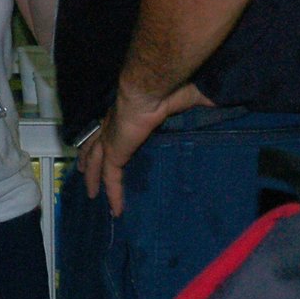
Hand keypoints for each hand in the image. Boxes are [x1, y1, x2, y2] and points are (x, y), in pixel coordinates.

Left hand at [78, 82, 212, 217]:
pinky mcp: (114, 153)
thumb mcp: (183, 96)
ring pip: (95, 163)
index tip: (106, 145)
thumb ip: (198, 100)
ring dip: (93, 178)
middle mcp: (111, 125)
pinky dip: (114, 194)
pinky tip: (116, 209)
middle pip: (93, 145)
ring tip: (91, 193)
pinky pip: (111, 179)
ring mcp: (109, 139)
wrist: (150, 89)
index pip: (110, 128)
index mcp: (124, 112)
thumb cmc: (166, 88)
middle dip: (88, 158)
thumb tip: (216, 99)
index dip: (106, 137)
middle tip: (83, 170)